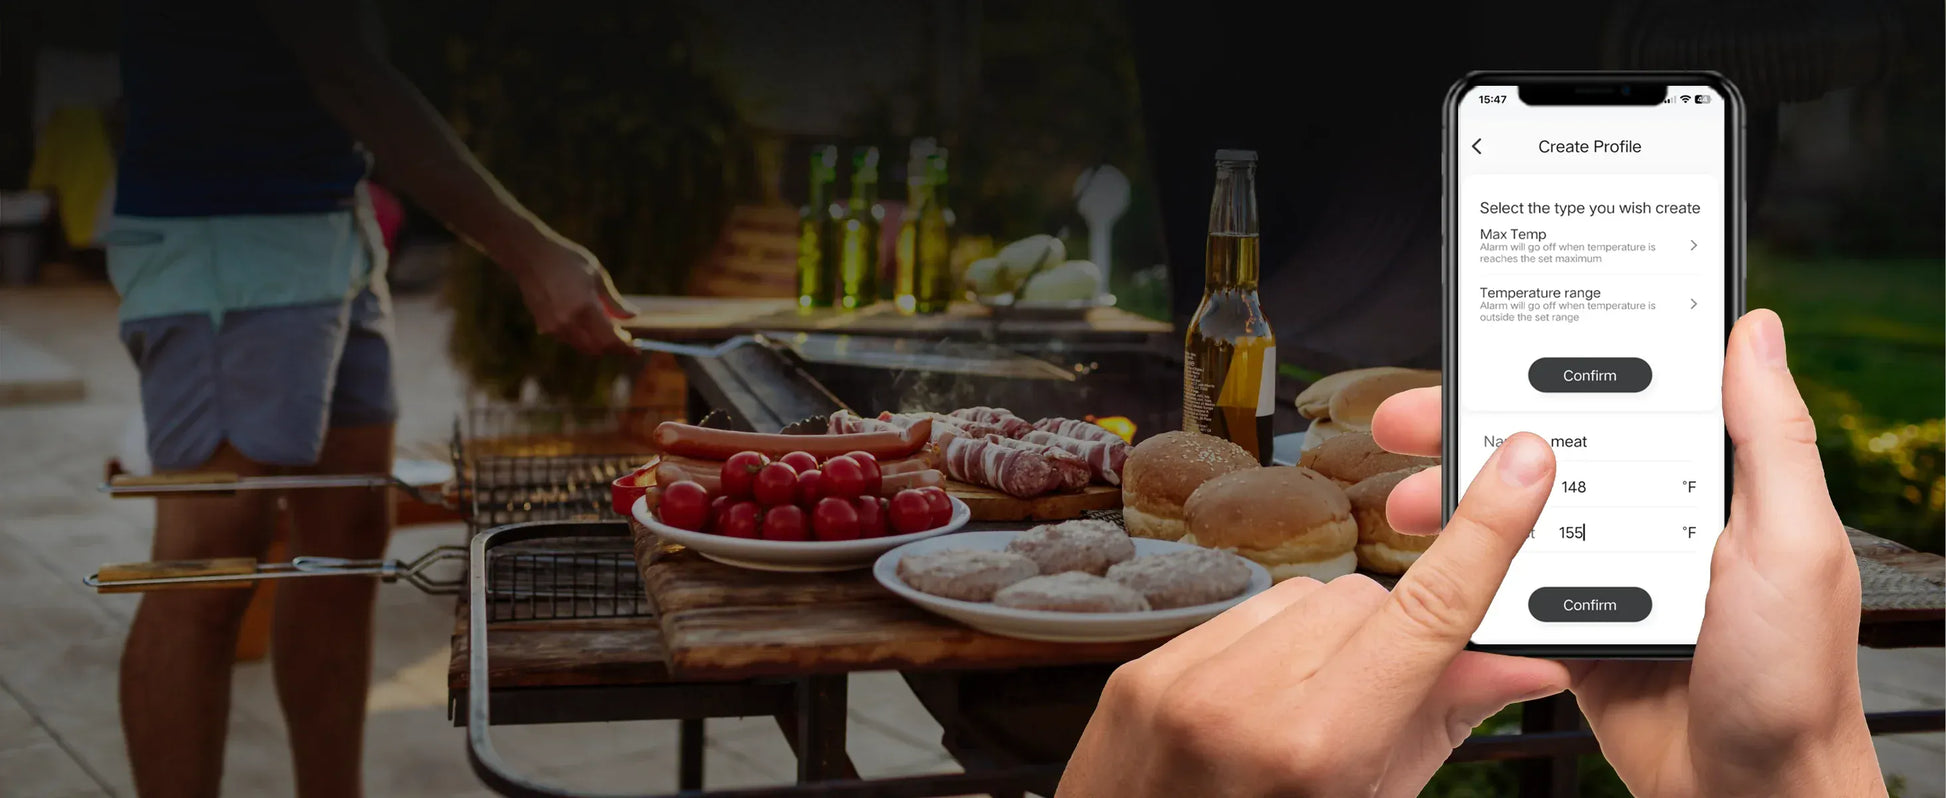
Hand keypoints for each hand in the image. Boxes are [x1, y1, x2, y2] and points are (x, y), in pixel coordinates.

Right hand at [506, 240, 636, 354]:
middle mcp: (568, 321)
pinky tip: (589, 325)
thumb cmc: (567, 261)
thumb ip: (614, 302)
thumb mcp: (597, 276)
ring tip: (610, 331)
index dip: (625, 349)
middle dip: (613, 348)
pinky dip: (583, 338)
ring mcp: (554, 326)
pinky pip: (570, 340)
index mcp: (585, 307)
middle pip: (598, 348)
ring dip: (599, 345)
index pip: (610, 340)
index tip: (636, 351)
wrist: (530, 256)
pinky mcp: (544, 327)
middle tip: (626, 341)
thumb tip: (633, 317)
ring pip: (583, 347)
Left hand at [1058, 433, 1567, 797]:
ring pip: (1303, 598)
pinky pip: (1238, 615)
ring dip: (1324, 639)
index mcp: (1319, 749)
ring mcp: (1182, 681)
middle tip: (1378, 706)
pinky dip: (1265, 646)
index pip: (1424, 613)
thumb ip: (1443, 722)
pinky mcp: (1143, 670)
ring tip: (1304, 716)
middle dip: (1390, 640)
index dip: (1484, 534)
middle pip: (1365, 600)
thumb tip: (1525, 662)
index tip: (1519, 466)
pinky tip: (1256, 704)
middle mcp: (1245, 703)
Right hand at [1372, 309, 1883, 797]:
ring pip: (1515, 520)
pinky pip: (1506, 591)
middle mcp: (1653, 522)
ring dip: (1455, 505)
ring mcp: (1609, 576)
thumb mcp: (1792, 544)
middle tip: (1409, 422)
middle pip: (1548, 455)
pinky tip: (1434, 565)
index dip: (1551, 369)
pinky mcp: (1574, 630)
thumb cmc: (1795, 682)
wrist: (1750, 797)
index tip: (1491, 349)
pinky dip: (1467, 576)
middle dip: (1470, 432)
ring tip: (1410, 503)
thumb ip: (1770, 438)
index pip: (1622, 402)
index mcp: (1709, 487)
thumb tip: (1755, 333)